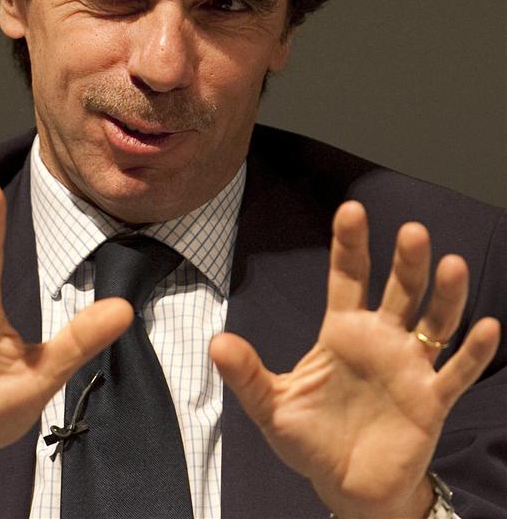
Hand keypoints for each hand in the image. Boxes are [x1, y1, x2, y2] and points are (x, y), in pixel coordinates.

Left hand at [211, 201, 500, 518]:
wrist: (345, 486)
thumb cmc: (309, 439)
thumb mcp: (272, 406)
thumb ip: (247, 374)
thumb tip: (216, 343)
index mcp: (342, 331)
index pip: (347, 277)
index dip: (350, 245)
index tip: (351, 208)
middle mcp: (380, 339)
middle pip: (396, 291)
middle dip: (406, 262)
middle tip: (411, 231)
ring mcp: (408, 367)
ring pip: (432, 322)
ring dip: (444, 295)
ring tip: (452, 264)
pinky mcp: (430, 401)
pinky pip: (455, 372)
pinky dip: (472, 352)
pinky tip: (487, 327)